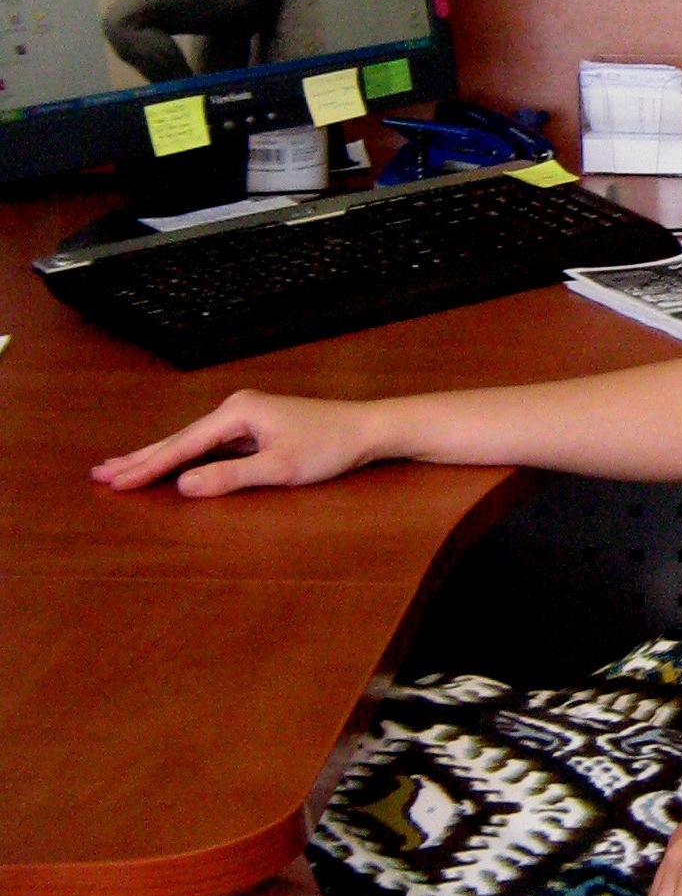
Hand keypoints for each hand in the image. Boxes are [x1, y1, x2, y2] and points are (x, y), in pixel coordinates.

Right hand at [91, 389, 378, 496]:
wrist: (366, 429)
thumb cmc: (329, 446)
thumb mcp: (280, 468)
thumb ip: (231, 477)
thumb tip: (184, 486)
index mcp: (237, 412)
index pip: (182, 445)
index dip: (148, 467)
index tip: (115, 482)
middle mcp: (236, 408)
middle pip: (179, 438)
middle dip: (140, 458)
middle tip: (100, 474)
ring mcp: (245, 417)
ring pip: (192, 441)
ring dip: (159, 457)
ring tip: (122, 469)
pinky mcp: (255, 428)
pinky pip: (210, 445)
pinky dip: (186, 457)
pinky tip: (171, 466)